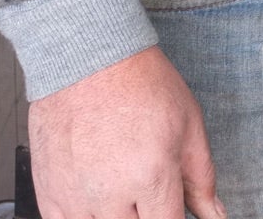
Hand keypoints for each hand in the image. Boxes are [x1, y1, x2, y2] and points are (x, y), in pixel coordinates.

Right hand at [29, 46, 222, 218]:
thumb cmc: (138, 83)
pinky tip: (100, 194)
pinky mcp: (49, 195)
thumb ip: (202, 178)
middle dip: (149, 212)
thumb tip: (214, 214)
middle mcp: (110, 194)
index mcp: (152, 176)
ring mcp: (75, 198)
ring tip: (126, 185)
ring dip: (119, 214)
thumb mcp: (189, 125)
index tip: (174, 208)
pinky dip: (88, 216)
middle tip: (150, 187)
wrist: (88, 59)